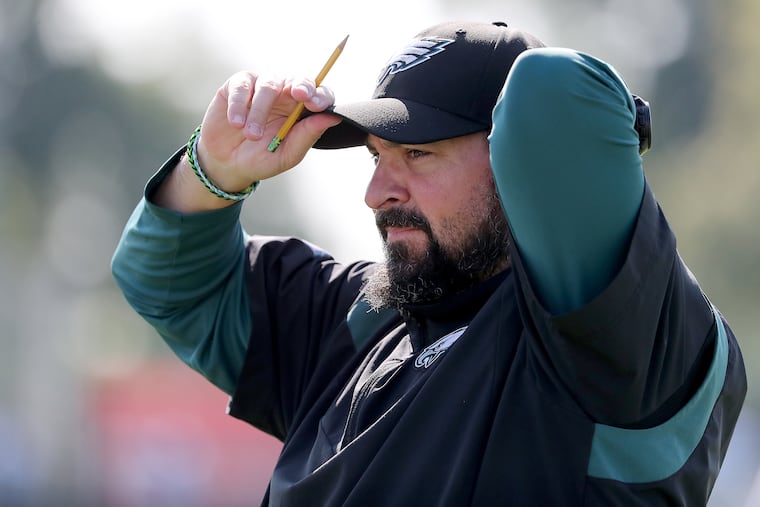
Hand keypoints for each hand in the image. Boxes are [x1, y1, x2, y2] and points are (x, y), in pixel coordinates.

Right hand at [196, 71, 341, 191]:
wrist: (228, 163)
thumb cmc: (262, 158)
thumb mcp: (287, 155)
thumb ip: (307, 136)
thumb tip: (333, 118)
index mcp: (302, 110)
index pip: (320, 95)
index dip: (321, 95)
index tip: (316, 104)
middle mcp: (285, 94)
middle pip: (300, 80)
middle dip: (302, 85)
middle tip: (300, 95)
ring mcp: (261, 86)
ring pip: (269, 85)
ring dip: (260, 111)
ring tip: (252, 135)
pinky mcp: (237, 86)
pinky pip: (242, 87)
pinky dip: (239, 105)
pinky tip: (236, 123)